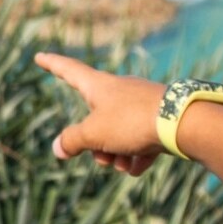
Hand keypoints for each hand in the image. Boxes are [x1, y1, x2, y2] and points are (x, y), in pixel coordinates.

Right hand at [34, 52, 163, 175]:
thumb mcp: (94, 133)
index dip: (52, 64)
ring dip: (116, 154)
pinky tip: (138, 167)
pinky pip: (139, 141)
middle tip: (102, 158)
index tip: (39, 56)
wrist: (182, 123)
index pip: (69, 70)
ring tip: (124, 164)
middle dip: (94, 144)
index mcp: (99, 86)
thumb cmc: (133, 122)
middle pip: (94, 118)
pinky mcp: (158, 118)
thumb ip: (72, 141)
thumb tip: (58, 148)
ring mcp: (140, 103)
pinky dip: (136, 156)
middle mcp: (119, 90)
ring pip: (117, 133)